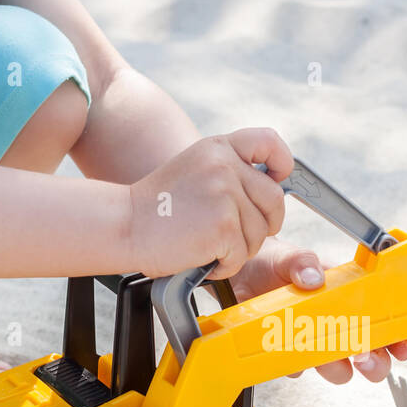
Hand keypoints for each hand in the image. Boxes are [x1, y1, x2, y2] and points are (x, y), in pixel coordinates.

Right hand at [125, 128, 292, 278]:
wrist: (124, 226)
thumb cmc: (157, 209)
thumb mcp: (194, 171)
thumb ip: (228, 172)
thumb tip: (271, 188)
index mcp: (218, 148)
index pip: (268, 141)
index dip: (282, 162)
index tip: (278, 179)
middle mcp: (224, 166)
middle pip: (274, 201)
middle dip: (264, 225)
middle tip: (238, 237)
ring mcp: (225, 194)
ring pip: (259, 233)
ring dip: (239, 250)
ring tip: (207, 246)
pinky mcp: (223, 225)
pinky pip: (242, 256)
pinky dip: (224, 266)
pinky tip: (201, 258)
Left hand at [231, 239, 406, 383]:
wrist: (238, 275)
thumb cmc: (271, 263)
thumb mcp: (288, 257)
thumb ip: (302, 263)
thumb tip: (314, 278)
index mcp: (348, 297)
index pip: (384, 320)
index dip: (399, 337)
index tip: (402, 346)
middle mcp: (336, 323)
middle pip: (370, 354)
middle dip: (375, 363)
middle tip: (365, 359)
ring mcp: (315, 341)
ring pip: (340, 369)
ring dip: (337, 369)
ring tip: (326, 358)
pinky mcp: (290, 353)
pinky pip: (299, 369)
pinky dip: (295, 364)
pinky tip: (285, 347)